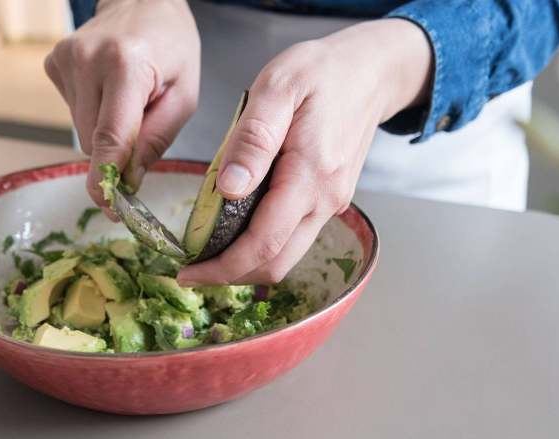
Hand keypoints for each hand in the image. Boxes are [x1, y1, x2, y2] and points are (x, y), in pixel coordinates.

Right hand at [44, 0, 199, 216]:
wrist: (142, 2)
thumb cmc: (172, 48)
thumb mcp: (184, 95)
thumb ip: (157, 139)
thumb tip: (128, 181)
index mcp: (126, 65)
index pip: (109, 137)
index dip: (107, 179)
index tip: (109, 207)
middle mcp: (87, 60)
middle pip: (94, 141)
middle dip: (117, 150)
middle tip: (142, 125)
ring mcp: (65, 60)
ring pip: (81, 132)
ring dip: (105, 130)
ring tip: (126, 99)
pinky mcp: (54, 63)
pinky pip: (73, 113)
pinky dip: (92, 113)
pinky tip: (108, 89)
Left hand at [178, 19, 431, 284]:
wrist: (370, 70)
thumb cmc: (320, 72)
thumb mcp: (277, 88)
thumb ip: (252, 140)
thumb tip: (228, 188)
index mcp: (309, 174)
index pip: (263, 242)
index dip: (222, 267)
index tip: (187, 274)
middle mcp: (325, 199)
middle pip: (276, 262)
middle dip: (230, 274)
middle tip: (192, 269)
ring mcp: (332, 203)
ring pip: (287, 256)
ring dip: (247, 264)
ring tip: (209, 252)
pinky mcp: (331, 200)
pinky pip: (295, 237)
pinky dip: (264, 246)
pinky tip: (238, 230)